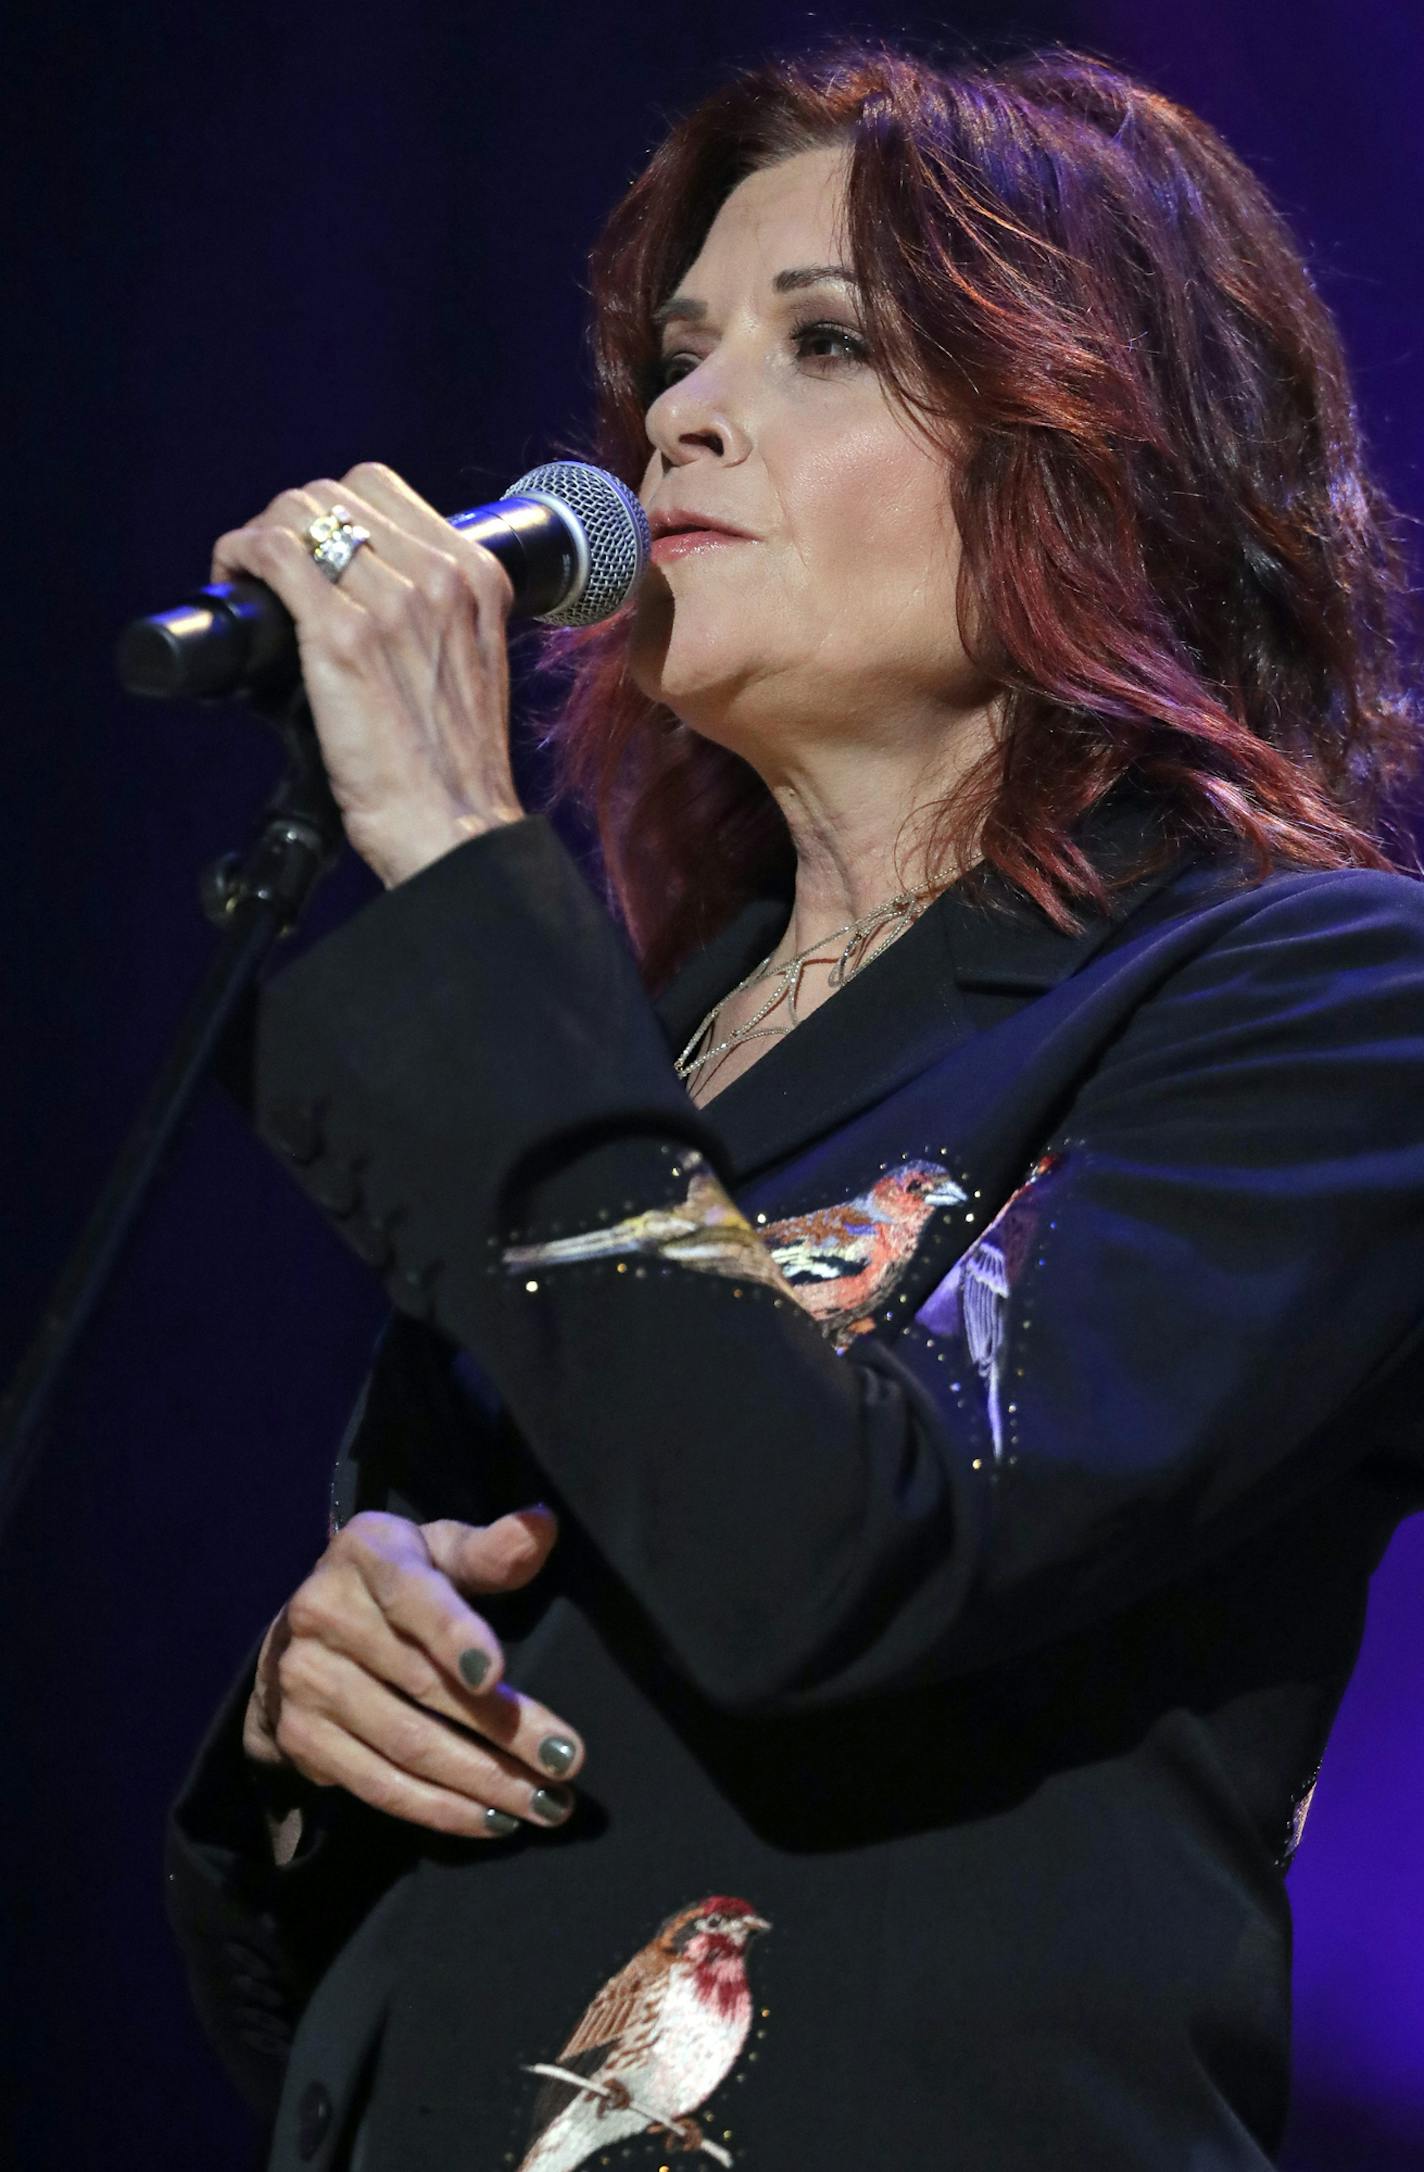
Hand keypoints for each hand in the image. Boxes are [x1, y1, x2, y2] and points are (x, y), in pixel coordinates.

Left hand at [210, 463, 525, 887]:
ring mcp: (393, 603)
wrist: (455, 828)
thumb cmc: (453, 766)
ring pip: (299, 513)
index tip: (312, 551)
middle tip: (271, 571)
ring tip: (250, 580)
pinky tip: (232, 577)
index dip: (331, 510)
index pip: (380, 489)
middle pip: (335, 492)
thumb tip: (367, 592)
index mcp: (477, 576)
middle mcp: (440, 577)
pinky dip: (240, 553)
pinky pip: (274, 552)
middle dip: (291, 521)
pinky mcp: (344, 638)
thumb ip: (435, 616)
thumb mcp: (469, 663)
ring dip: (260, 537)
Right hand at [242, 1506, 583, 1839]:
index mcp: (366, 1554)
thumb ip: (489, 1549)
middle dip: (502, 1728)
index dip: (453, 1633)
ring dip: (482, 1781)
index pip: (411, 1593)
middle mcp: (323, 1614)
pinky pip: (379, 1785)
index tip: (496, 1673)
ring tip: (545, 1803)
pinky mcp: (303, 1740)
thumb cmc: (400, 1583)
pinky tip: (493, 1819)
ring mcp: (307, 1681)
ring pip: (406, 1744)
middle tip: (565, 1761)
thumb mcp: (439, 1551)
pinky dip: (440, 1809)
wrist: (304, 1632)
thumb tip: (542, 1527)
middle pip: (421, 1683)